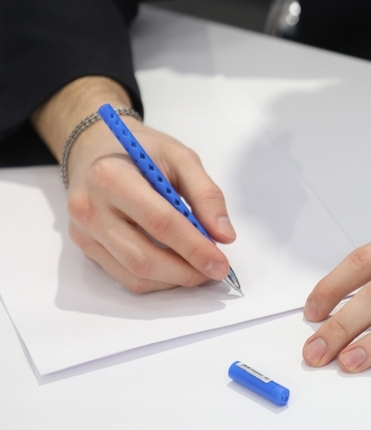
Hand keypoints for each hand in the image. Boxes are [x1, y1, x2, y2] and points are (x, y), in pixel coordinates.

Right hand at [32, 77, 236, 292]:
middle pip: (143, 257)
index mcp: (112, 177)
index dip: (195, 248)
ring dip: (174, 280)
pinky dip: (157, 280)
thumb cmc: (141, 151)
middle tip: (215, 270)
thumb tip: (224, 236)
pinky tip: (176, 267)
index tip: (220, 263)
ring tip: (199, 268)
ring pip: (134, 275)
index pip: (160, 223)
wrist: (95, 147)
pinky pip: (124, 277)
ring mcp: (84, 232)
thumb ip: (206, 195)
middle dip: (186, 271)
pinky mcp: (86, 247)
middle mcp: (90, 208)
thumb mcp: (180, 157)